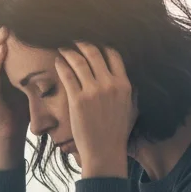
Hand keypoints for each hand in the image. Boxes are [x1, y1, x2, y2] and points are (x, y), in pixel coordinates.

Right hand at [0, 23, 28, 168]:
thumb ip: (37, 68)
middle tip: (6, 14)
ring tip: (4, 27)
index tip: (16, 13)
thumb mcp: (31, 84)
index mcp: (1, 69)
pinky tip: (2, 49)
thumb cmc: (23, 110)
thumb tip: (57, 50)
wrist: (12, 134)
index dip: (5, 28)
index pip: (0, 42)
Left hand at [56, 42, 134, 177]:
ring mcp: (93, 91)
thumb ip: (130, 90)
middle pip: (94, 52)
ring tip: (63, 48)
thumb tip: (127, 76)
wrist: (105, 151)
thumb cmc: (117, 132)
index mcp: (124, 84)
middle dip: (82, 42)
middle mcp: (109, 84)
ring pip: (78, 60)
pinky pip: (67, 74)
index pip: (113, 54)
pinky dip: (61, 64)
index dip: (102, 44)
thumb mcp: (131, 108)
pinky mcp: (77, 99)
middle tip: (74, 40)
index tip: (93, 42)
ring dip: (69, 51)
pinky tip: (58, 61)